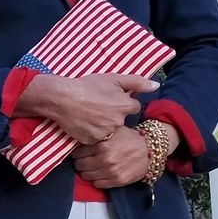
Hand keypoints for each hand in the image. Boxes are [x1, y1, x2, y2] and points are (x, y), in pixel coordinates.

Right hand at [19, 73, 157, 144]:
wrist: (61, 97)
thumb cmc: (86, 86)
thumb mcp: (113, 78)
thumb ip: (137, 82)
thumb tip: (156, 85)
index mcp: (125, 106)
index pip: (132, 107)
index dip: (121, 102)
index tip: (110, 99)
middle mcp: (118, 121)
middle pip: (120, 120)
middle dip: (112, 114)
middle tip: (97, 106)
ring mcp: (105, 132)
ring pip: (109, 130)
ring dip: (102, 124)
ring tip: (89, 114)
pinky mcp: (91, 140)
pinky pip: (96, 138)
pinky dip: (91, 132)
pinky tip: (83, 122)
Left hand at [73, 129, 151, 188]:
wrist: (149, 150)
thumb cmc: (129, 139)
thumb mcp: (112, 132)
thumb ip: (96, 135)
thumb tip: (80, 138)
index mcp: (102, 146)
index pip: (77, 153)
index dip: (77, 153)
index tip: (80, 153)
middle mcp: (105, 160)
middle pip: (79, 165)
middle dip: (80, 162)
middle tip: (84, 160)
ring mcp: (111, 172)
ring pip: (86, 176)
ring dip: (87, 172)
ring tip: (92, 167)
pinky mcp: (118, 181)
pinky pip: (97, 184)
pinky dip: (97, 179)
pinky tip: (101, 173)